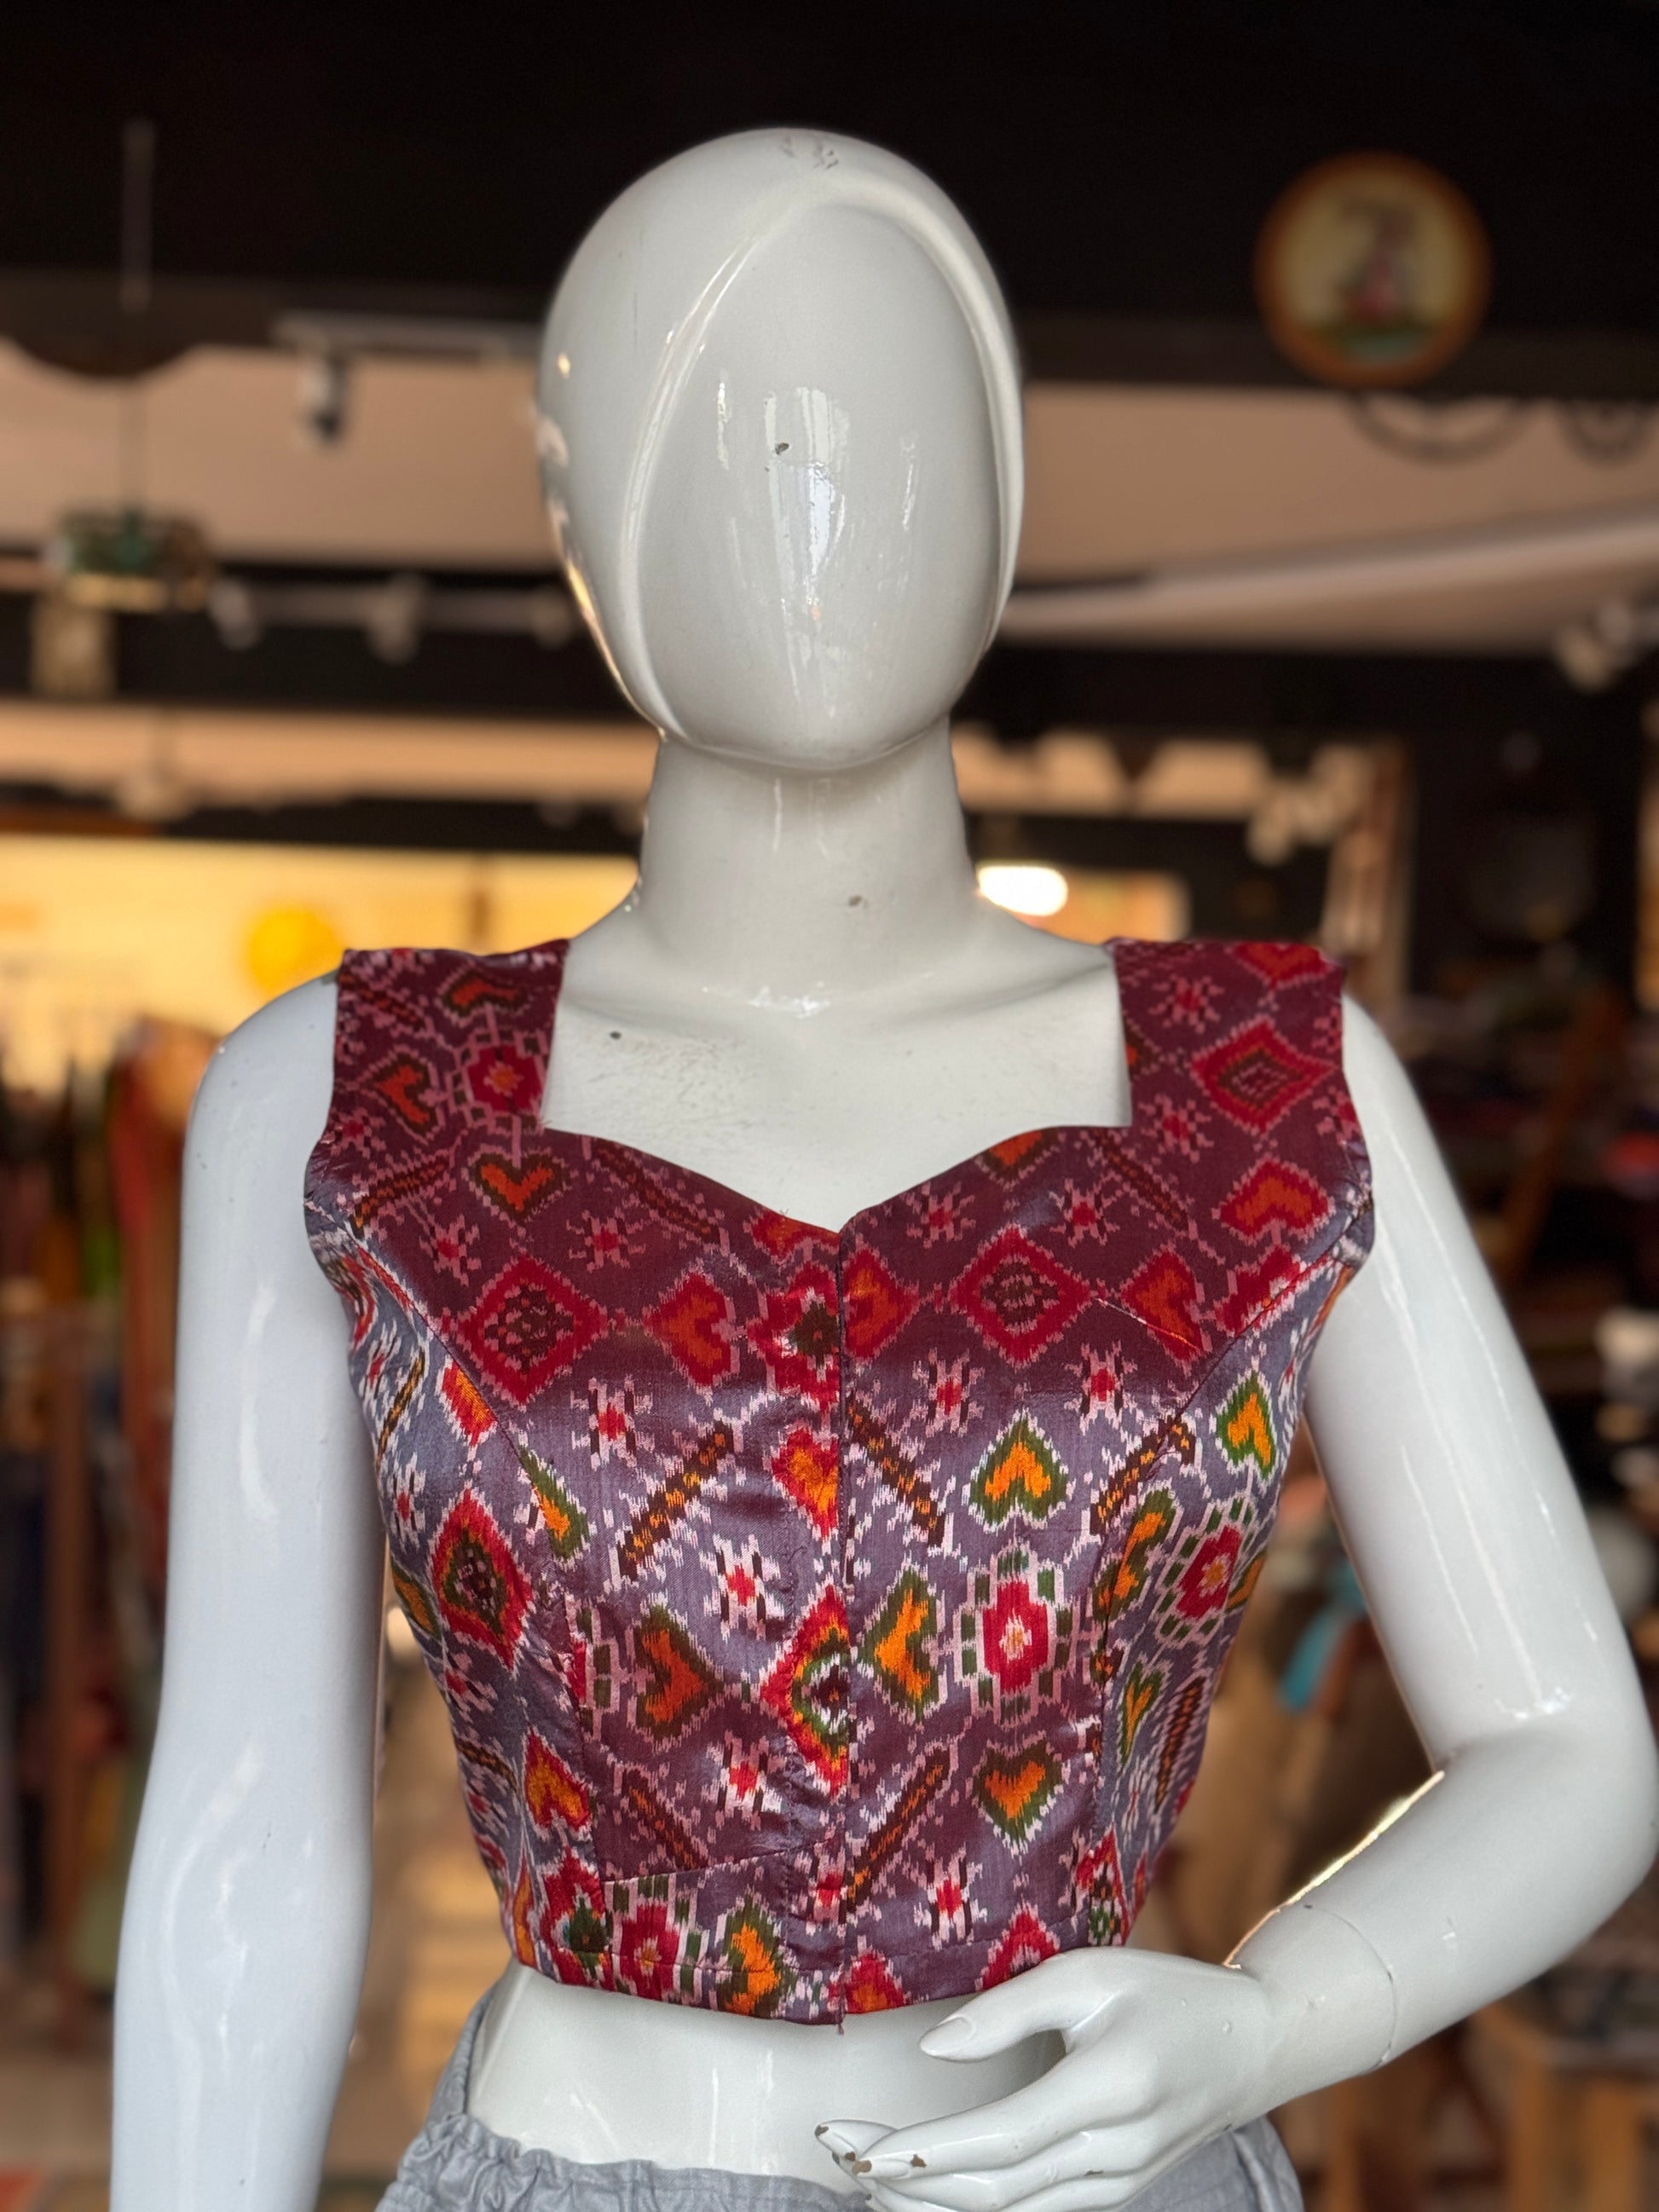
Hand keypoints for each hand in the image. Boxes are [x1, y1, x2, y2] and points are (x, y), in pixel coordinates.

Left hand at [819, 1950, 1276, 2211]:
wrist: (1254, 2045)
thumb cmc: (1168, 1992)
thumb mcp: (1090, 1974)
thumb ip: (1008, 2010)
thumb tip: (932, 2051)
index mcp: (1110, 2089)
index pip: (999, 2139)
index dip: (923, 2150)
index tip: (857, 2141)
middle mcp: (1114, 2153)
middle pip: (993, 2190)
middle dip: (905, 2178)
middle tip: (835, 2148)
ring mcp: (1118, 2183)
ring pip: (1009, 2211)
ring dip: (930, 2198)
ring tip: (862, 2167)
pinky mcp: (1114, 2192)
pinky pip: (1032, 2209)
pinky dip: (971, 2201)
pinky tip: (924, 2182)